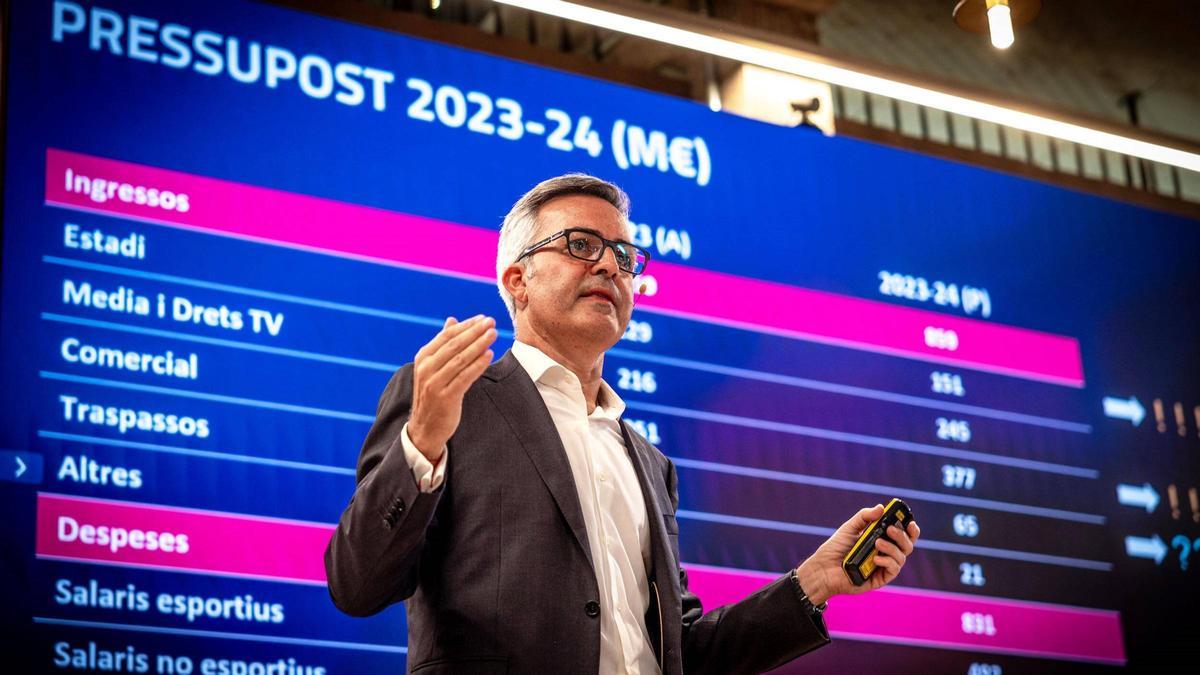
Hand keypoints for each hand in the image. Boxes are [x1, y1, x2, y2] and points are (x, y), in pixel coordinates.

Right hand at [407, 315, 496, 461]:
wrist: (424, 428)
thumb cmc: (433, 394)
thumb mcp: (433, 367)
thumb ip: (443, 344)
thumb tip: (451, 320)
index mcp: (423, 357)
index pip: (446, 336)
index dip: (466, 326)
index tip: (482, 318)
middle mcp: (426, 368)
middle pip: (454, 345)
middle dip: (475, 332)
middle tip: (491, 322)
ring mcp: (434, 383)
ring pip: (460, 359)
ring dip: (479, 345)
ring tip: (493, 334)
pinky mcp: (445, 397)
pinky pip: (465, 377)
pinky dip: (478, 365)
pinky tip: (489, 355)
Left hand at [795, 504, 919, 605]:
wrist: (822, 569)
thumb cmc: (835, 549)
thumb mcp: (849, 528)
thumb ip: (864, 517)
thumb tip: (881, 507)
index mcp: (881, 540)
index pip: (902, 535)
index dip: (910, 529)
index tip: (910, 522)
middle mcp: (885, 553)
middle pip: (906, 545)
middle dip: (902, 536)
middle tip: (890, 530)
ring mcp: (883, 567)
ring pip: (901, 557)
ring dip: (892, 548)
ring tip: (877, 543)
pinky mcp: (879, 579)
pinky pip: (893, 570)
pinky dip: (888, 562)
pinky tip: (877, 558)